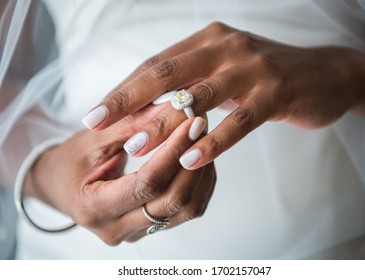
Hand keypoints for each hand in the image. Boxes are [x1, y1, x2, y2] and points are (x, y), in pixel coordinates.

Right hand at [25, 111, 214, 243]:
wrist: (60, 186)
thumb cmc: (71, 159)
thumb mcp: (94, 137)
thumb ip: (132, 124)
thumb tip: (173, 105)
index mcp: (94, 207)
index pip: (148, 183)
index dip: (174, 151)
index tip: (192, 122)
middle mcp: (116, 229)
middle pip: (173, 200)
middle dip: (193, 160)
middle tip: (201, 125)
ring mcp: (135, 233)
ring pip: (186, 209)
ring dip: (201, 173)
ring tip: (200, 139)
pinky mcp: (149, 229)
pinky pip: (186, 211)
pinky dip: (199, 184)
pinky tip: (197, 158)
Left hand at [83, 22, 364, 169]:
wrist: (327, 74)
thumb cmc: (267, 76)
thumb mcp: (226, 71)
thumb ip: (194, 84)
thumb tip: (151, 111)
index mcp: (209, 39)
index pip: (157, 65)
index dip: (124, 89)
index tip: (96, 111)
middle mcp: (226, 46)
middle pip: (167, 74)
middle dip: (128, 99)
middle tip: (96, 121)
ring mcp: (252, 68)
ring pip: (200, 97)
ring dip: (165, 124)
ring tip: (135, 146)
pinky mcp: (276, 92)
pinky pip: (239, 120)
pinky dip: (214, 141)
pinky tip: (192, 159)